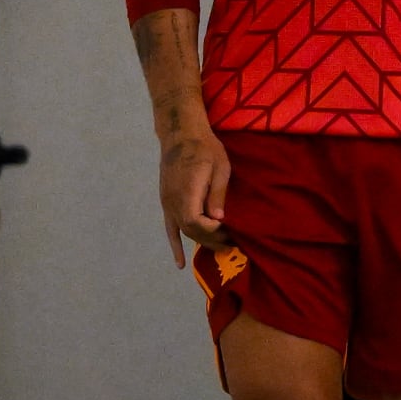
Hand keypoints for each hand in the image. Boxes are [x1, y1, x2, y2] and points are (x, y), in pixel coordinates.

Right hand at [157, 118, 230, 261]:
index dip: (213, 232)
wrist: (181, 135)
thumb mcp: (220, 167)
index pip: (196, 222)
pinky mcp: (166, 203)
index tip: (231, 232)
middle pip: (191, 230)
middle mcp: (173, 201)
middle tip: (234, 244)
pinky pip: (169, 228)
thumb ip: (217, 193)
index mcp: (187, 192)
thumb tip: (218, 219)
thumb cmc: (206, 148)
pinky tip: (180, 264)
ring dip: (201, 242)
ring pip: (183, 231)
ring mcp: (167, 203)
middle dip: (213, 240)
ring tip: (222, 248)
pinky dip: (175, 246)